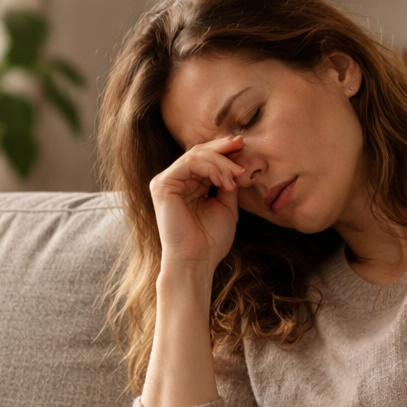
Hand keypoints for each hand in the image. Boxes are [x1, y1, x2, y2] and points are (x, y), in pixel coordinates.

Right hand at [149, 135, 244, 272]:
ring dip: (221, 162)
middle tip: (242, 145)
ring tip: (237, 176)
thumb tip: (238, 161)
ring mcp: (166, 182)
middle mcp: (175, 181)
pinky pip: (189, 163)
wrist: (196, 260)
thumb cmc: (210, 240)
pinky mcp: (162, 185)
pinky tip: (224, 179)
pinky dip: (210, 167)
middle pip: (199, 152)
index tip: (244, 146)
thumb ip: (228, 183)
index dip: (224, 151)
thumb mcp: (226, 205)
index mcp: (188, 186)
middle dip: (223, 148)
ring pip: (196, 155)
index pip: (205, 159)